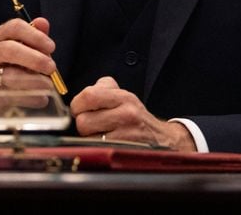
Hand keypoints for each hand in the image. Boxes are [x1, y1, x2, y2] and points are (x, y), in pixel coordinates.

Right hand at [0, 16, 57, 94]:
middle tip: (52, 68)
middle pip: (10, 50)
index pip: (15, 27)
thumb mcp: (24, 47)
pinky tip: (41, 99)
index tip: (52, 47)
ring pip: (10, 76)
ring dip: (34, 81)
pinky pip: (10, 96)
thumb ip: (35, 35)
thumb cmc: (13, 64)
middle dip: (35, 59)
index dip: (36, 36)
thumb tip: (43, 22)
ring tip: (49, 86)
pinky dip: (30, 98)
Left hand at [69, 76, 195, 150]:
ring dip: (89, 137)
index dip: (78, 104)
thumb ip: (102, 89)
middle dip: (83, 123)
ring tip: (100, 133)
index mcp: (123, 97)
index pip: (88, 96)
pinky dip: (97, 147)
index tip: (80, 109)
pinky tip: (106, 143)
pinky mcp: (124, 151)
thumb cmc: (135, 117)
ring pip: (87, 137)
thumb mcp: (123, 95)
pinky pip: (97, 149)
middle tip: (92, 123)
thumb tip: (81, 96)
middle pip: (83, 120)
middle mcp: (126, 113)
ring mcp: (126, 134)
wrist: (162, 139)